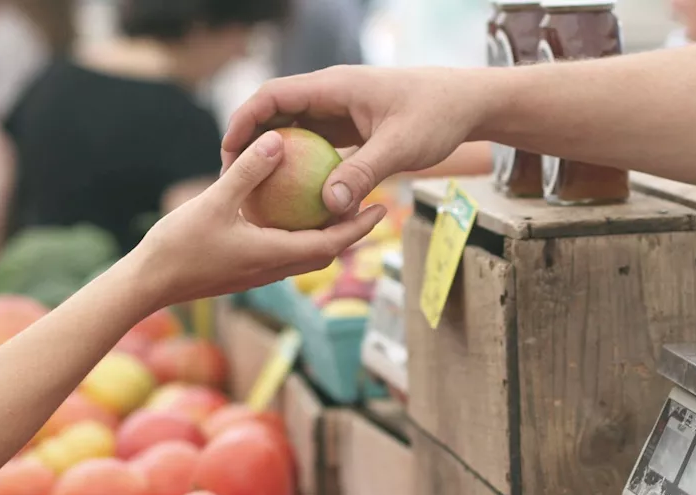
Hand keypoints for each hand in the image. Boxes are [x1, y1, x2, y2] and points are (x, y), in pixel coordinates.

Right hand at [132, 130, 386, 308]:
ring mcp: (258, 272)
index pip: (331, 244)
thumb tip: (277, 140)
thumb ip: (248, 172)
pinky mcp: (244, 271)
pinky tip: (289, 213)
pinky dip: (297, 235)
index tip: (382, 208)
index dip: (359, 227)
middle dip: (351, 231)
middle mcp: (273, 269)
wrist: (148, 284)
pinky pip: (282, 252)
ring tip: (337, 206)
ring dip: (326, 235)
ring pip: (304, 254)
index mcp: (274, 255)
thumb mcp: (214, 202)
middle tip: (371, 204)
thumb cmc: (178, 246)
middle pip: (325, 252)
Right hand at [221, 65, 489, 215]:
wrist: (467, 103)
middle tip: (233, 179)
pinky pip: (315, 145)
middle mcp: (331, 95)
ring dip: (274, 156)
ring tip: (255, 191)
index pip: (273, 96)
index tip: (228, 153)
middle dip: (251, 142)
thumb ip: (363, 173)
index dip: (245, 121)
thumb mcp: (400, 147)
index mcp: (334, 87)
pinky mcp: (351, 128)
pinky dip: (301, 166)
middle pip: (276, 113)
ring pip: (294, 130)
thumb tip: (329, 206)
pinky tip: (294, 198)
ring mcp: (340, 111)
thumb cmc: (437, 116)